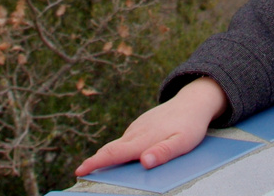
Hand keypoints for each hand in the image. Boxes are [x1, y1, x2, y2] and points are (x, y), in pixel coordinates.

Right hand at [76, 76, 228, 175]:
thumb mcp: (183, 142)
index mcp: (143, 139)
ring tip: (96, 167)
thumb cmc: (191, 125)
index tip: (79, 170)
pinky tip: (119, 155)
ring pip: (118, 143)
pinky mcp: (142, 124)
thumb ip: (163, 152)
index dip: (95, 163)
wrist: (194, 101)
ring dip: (106, 155)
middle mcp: (136, 132)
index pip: (114, 153)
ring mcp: (138, 127)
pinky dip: (117, 148)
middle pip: (110, 148)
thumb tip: (144, 161)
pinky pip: (126, 139)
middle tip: (82, 172)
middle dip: (95, 161)